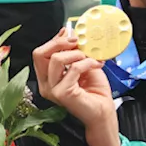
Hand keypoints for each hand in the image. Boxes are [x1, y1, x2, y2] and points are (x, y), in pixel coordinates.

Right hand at [33, 29, 118, 145]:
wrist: (104, 112)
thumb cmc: (95, 92)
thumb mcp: (83, 64)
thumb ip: (73, 51)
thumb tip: (68, 32)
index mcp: (47, 77)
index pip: (40, 53)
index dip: (54, 41)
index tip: (68, 33)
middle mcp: (45, 84)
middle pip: (40, 54)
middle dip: (59, 43)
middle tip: (77, 42)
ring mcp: (52, 90)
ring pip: (56, 59)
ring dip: (76, 54)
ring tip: (89, 57)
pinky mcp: (62, 93)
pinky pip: (73, 68)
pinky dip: (87, 62)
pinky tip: (97, 64)